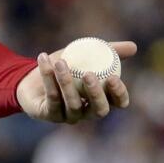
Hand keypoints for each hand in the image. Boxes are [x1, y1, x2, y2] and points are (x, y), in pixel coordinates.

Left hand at [16, 41, 134, 123]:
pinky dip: (47, 77)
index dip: (119, 94)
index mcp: (101, 99)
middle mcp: (87, 112)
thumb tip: (133, 46)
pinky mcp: (49, 114)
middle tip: (89, 74)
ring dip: (66, 82)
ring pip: (72, 104)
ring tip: (61, 62)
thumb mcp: (85, 55)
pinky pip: (51, 97)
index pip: (117, 103)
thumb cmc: (64, 67)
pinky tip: (44, 60)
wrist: (30, 78)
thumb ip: (108, 51)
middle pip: (98, 110)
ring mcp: (68, 116)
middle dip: (96, 93)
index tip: (114, 77)